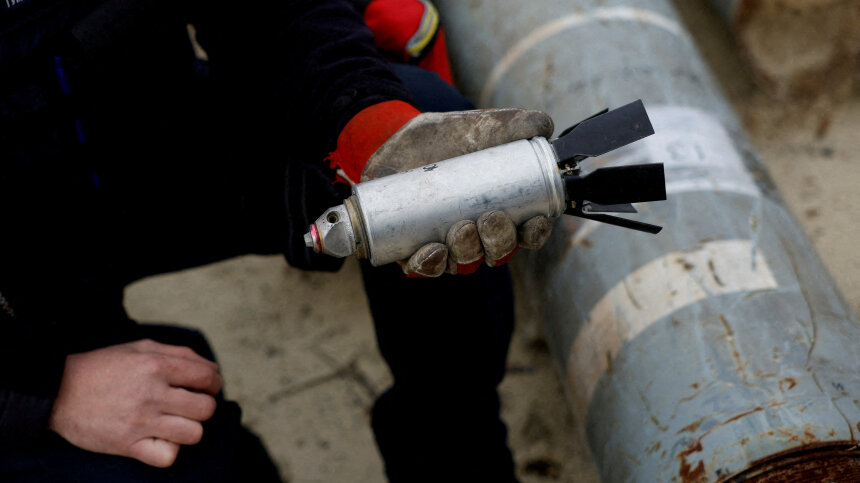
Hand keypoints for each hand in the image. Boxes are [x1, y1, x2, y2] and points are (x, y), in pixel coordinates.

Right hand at [49, 339, 221, 467]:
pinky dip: (169, 450)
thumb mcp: (140, 347)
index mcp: (156, 365)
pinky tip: (160, 439)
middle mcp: (151, 393)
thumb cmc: (103, 367)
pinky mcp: (128, 445)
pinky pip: (168, 456)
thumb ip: (179, 353)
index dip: (213, 383)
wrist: (58, 393)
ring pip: (194, 433)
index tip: (205, 387)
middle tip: (191, 405)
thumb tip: (212, 369)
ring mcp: (140, 422)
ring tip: (176, 422)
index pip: (207, 377)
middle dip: (204, 406)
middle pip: (206, 408)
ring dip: (189, 429)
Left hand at [363, 108, 555, 276]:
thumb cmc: (447, 136)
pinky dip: (429, 265)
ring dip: (467, 252)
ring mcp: (445, 244)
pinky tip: (433, 251)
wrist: (398, 135)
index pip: (526, 233)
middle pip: (497, 252)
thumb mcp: (480, 126)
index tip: (533, 223)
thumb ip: (514, 122)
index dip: (534, 234)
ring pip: (463, 262)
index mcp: (502, 211)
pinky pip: (422, 268)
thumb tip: (546, 127)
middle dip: (498, 242)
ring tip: (461, 228)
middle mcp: (477, 234)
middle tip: (489, 219)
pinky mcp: (411, 248)